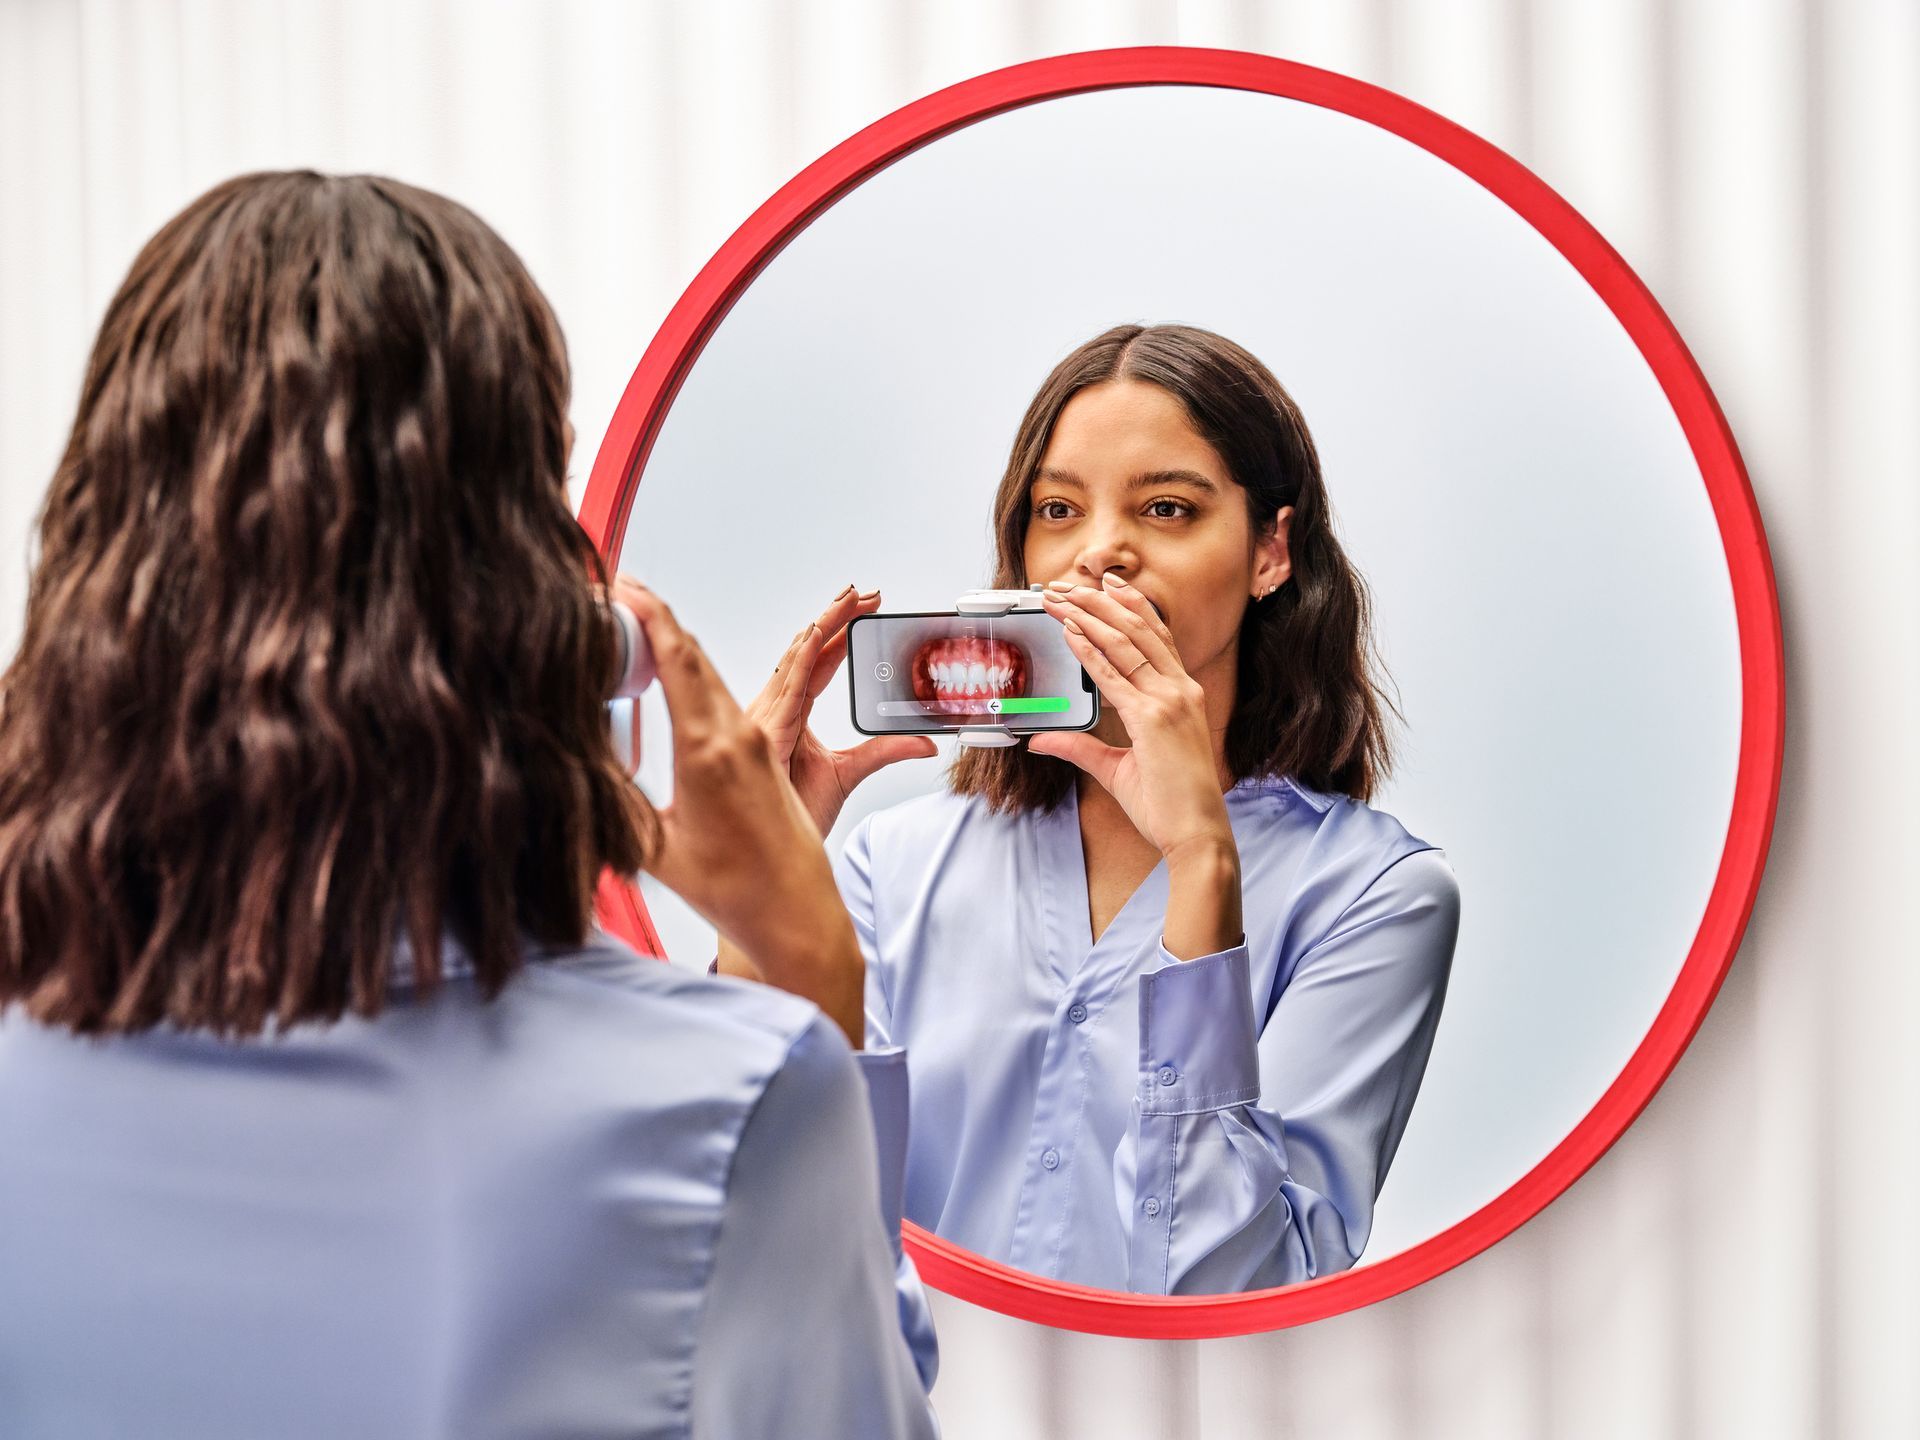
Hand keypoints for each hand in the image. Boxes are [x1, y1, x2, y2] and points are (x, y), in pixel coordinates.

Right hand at [611, 576, 862, 1044]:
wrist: (797, 912)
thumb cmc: (735, 891)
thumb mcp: (655, 847)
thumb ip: (612, 795)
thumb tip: (570, 752)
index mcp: (710, 750)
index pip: (678, 660)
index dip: (648, 614)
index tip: (620, 585)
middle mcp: (739, 735)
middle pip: (694, 655)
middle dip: (656, 616)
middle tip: (616, 590)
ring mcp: (757, 742)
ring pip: (712, 674)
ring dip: (675, 643)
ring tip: (636, 621)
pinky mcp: (765, 753)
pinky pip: (725, 698)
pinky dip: (693, 673)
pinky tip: (671, 672)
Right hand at [745, 584, 936, 836]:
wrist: (776, 857)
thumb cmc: (799, 814)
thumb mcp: (851, 772)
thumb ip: (884, 750)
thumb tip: (924, 741)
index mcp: (788, 716)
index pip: (815, 662)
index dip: (839, 632)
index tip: (865, 606)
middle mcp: (773, 711)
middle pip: (805, 652)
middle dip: (834, 618)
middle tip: (864, 591)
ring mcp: (767, 720)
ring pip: (796, 660)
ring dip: (823, 626)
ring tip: (848, 598)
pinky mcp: (768, 735)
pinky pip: (787, 688)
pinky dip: (802, 658)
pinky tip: (819, 635)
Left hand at [1031, 572, 1233, 861]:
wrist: (1197, 834)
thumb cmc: (1169, 805)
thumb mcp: (1118, 769)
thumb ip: (1081, 748)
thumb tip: (1041, 741)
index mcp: (1183, 695)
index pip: (1155, 638)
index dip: (1128, 607)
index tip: (1104, 587)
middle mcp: (1180, 690)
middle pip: (1138, 629)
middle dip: (1100, 601)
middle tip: (1070, 584)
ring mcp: (1170, 702)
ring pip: (1126, 643)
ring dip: (1090, 615)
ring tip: (1062, 596)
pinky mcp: (1154, 718)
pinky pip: (1116, 676)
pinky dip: (1091, 651)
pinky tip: (1071, 632)